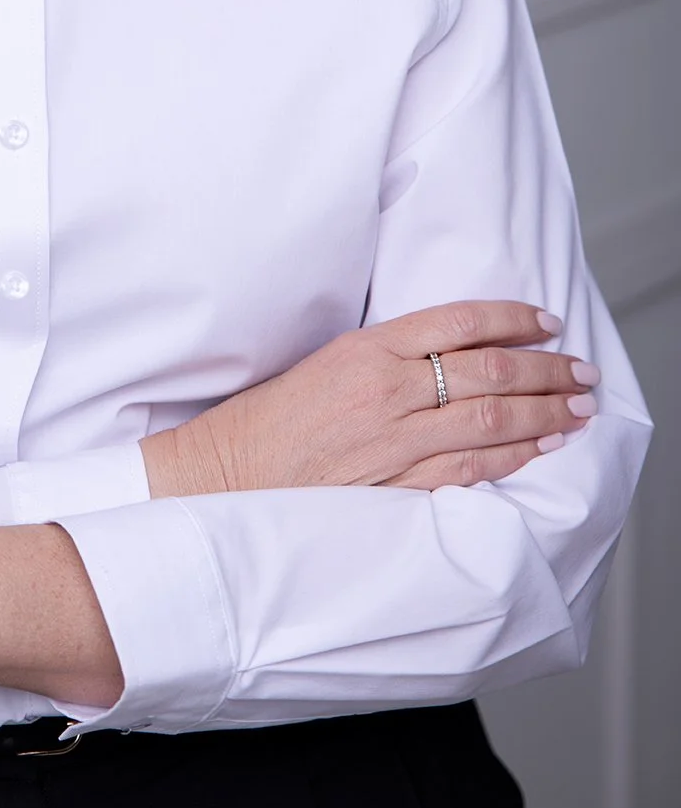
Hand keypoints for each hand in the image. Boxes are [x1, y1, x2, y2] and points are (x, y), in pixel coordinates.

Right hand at [141, 301, 598, 497]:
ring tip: (577, 410)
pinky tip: (537, 451)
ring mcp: (391, 442)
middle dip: (544, 371)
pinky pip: (466, 471)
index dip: (512, 321)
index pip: (459, 323)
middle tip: (581, 371)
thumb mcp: (324, 362)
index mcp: (366, 349)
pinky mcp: (392, 487)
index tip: (547, 322)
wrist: (226, 474)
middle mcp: (384, 390)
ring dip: (542, 415)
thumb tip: (449, 355)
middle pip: (487, 373)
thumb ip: (385, 357)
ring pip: (487, 422)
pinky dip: (510, 459)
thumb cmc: (268, 419)